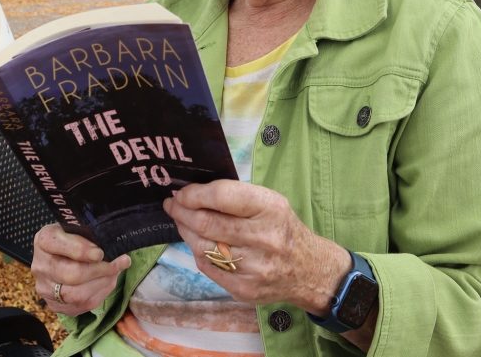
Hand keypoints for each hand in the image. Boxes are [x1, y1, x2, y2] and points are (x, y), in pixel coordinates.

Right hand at [31, 223, 131, 315]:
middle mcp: (40, 265)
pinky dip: (100, 294)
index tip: (100, 252)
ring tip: (116, 272)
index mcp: (44, 240)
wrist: (63, 255)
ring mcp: (45, 288)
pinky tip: (108, 282)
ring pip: (76, 294)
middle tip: (120, 263)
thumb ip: (90, 233)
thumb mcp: (79, 227)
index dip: (81, 251)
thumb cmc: (75, 237)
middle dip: (100, 270)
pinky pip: (81, 306)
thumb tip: (112, 245)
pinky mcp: (55, 305)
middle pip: (71, 274)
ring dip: (103, 283)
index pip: (59, 245)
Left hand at [163, 180, 349, 313]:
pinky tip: (198, 243)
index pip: (221, 196)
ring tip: (181, 221)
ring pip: (202, 246)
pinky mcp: (244, 288)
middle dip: (182, 212)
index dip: (194, 194)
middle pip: (206, 223)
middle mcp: (263, 238)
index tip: (181, 192)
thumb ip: (235, 197)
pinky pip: (206, 267)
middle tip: (172, 205)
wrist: (308, 270)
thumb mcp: (269, 202)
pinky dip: (197, 252)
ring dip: (185, 231)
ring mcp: (253, 267)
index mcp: (270, 208)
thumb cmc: (282, 228)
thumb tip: (192, 193)